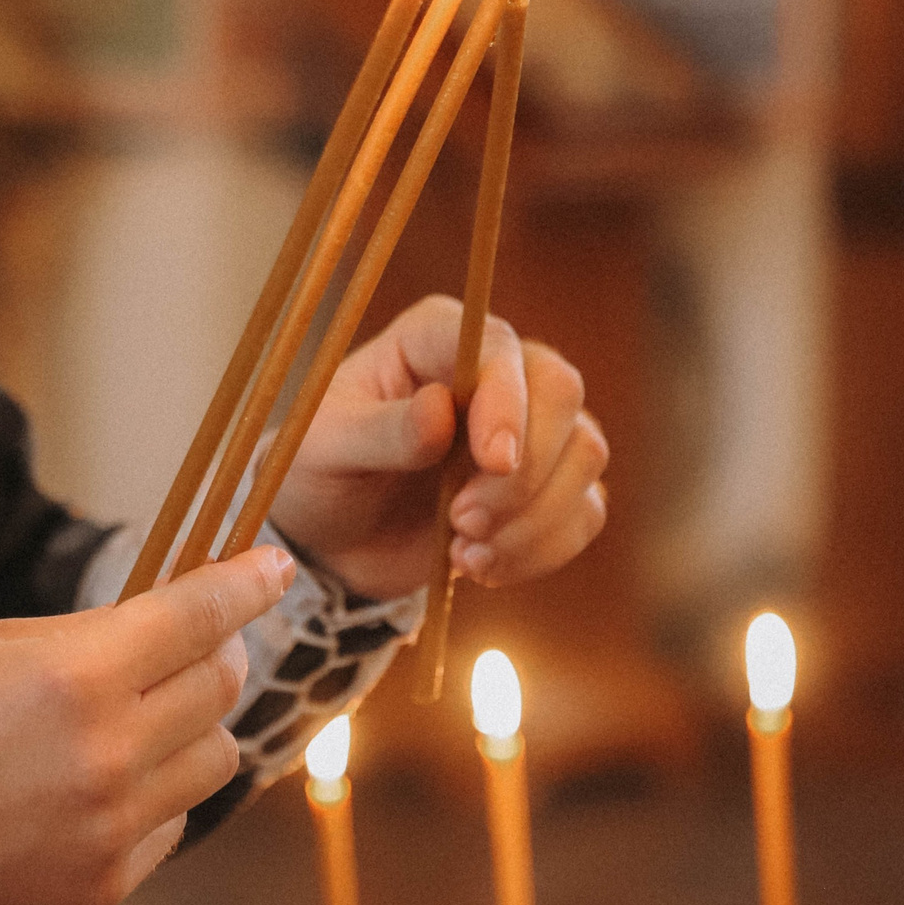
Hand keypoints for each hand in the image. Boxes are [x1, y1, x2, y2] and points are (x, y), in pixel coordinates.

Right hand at [0, 547, 294, 904]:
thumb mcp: (6, 647)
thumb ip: (103, 638)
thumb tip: (187, 628)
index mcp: (78, 677)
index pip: (198, 618)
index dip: (246, 587)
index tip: (275, 570)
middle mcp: (109, 753)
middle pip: (220, 689)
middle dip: (216, 656)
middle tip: (194, 648)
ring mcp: (112, 826)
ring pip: (216, 759)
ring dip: (191, 731)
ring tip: (140, 725)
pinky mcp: (106, 883)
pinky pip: (173, 823)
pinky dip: (153, 798)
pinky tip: (98, 789)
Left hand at [267, 295, 607, 600]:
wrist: (329, 540)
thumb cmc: (318, 473)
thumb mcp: (324, 449)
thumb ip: (380, 430)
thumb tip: (442, 410)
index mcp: (435, 338)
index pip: (500, 347)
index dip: (508, 400)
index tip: (493, 459)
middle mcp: (495, 372)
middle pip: (562, 393)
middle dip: (525, 470)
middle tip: (463, 521)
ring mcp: (530, 430)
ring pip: (585, 454)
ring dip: (534, 517)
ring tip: (464, 552)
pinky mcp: (545, 489)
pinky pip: (585, 512)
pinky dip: (542, 548)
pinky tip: (481, 566)